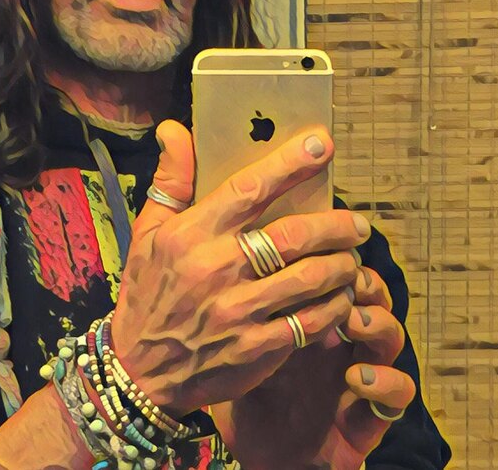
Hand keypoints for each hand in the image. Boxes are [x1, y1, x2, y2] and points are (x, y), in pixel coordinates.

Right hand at [111, 120, 368, 417]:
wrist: (140, 370)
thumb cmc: (148, 292)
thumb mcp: (147, 233)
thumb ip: (170, 180)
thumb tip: (173, 128)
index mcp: (190, 235)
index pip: (248, 189)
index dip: (289, 163)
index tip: (322, 144)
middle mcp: (215, 270)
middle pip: (292, 235)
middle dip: (336, 224)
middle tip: (357, 221)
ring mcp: (237, 312)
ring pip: (310, 278)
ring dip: (342, 264)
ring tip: (353, 256)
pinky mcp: (255, 349)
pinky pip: (310, 322)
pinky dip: (335, 306)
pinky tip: (341, 296)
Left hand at [211, 267, 416, 469]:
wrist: (256, 452)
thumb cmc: (250, 389)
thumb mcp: (249, 341)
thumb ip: (256, 306)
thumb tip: (246, 255)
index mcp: (319, 317)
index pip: (342, 276)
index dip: (341, 261)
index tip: (326, 252)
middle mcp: (344, 341)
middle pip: (375, 297)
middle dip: (366, 284)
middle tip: (349, 281)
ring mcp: (362, 373)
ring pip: (392, 335)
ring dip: (378, 322)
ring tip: (353, 322)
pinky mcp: (372, 414)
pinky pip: (399, 392)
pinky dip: (385, 380)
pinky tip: (356, 377)